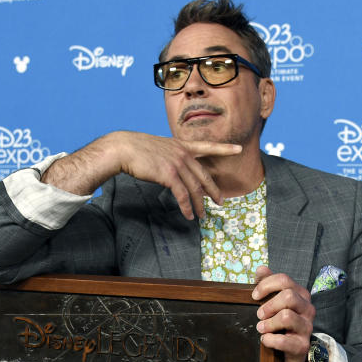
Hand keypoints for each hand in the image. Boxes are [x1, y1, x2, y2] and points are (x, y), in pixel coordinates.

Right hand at [43, 131, 240, 219]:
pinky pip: (182, 195)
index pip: (207, 147)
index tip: (238, 149)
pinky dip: (186, 207)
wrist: (123, 148)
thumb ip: (170, 157)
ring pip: (195, 188)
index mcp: (181, 146)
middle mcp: (182, 153)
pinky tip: (188, 215)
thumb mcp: (158, 148)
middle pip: (204, 175)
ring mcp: (177, 163)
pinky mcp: (169, 175)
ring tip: (202, 215)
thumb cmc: (136, 149)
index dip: (224, 148)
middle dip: (213, 191)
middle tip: (220, 202)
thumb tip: (174, 170)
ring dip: (199, 204)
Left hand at [252, 265, 314, 361]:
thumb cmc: (282, 324)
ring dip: (268, 323)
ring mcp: (307, 327)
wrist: (292, 352)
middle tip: (259, 314)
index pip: (285, 280)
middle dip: (269, 305)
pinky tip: (265, 340)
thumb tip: (261, 269)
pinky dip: (270, 340)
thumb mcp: (275, 302)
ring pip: (287, 317)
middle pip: (289, 296)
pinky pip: (284, 341)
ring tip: (261, 328)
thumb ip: (268, 284)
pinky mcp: (302, 345)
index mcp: (300, 295)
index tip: (254, 296)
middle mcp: (307, 309)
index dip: (266, 285)